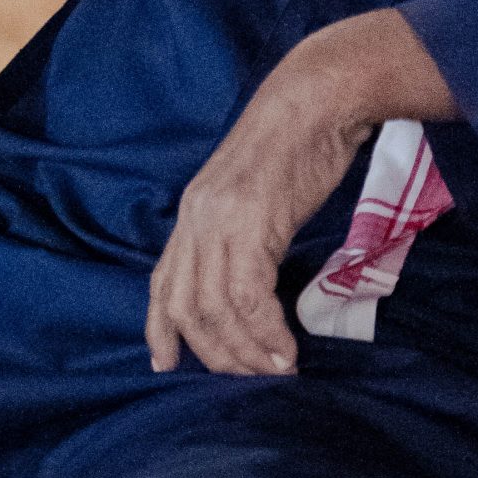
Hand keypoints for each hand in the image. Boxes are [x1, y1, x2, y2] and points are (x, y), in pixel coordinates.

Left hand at [146, 9, 455, 376]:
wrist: (317, 99)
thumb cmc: (297, 142)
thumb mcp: (254, 191)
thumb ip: (240, 229)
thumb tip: (249, 276)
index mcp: (192, 212)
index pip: (162, 283)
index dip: (160, 329)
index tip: (165, 364)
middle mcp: (196, 219)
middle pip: (187, 307)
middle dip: (217, 354)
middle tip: (251, 377)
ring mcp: (222, 220)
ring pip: (217, 308)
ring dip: (247, 351)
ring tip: (277, 370)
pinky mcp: (253, 222)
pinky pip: (251, 296)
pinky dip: (267, 331)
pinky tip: (287, 349)